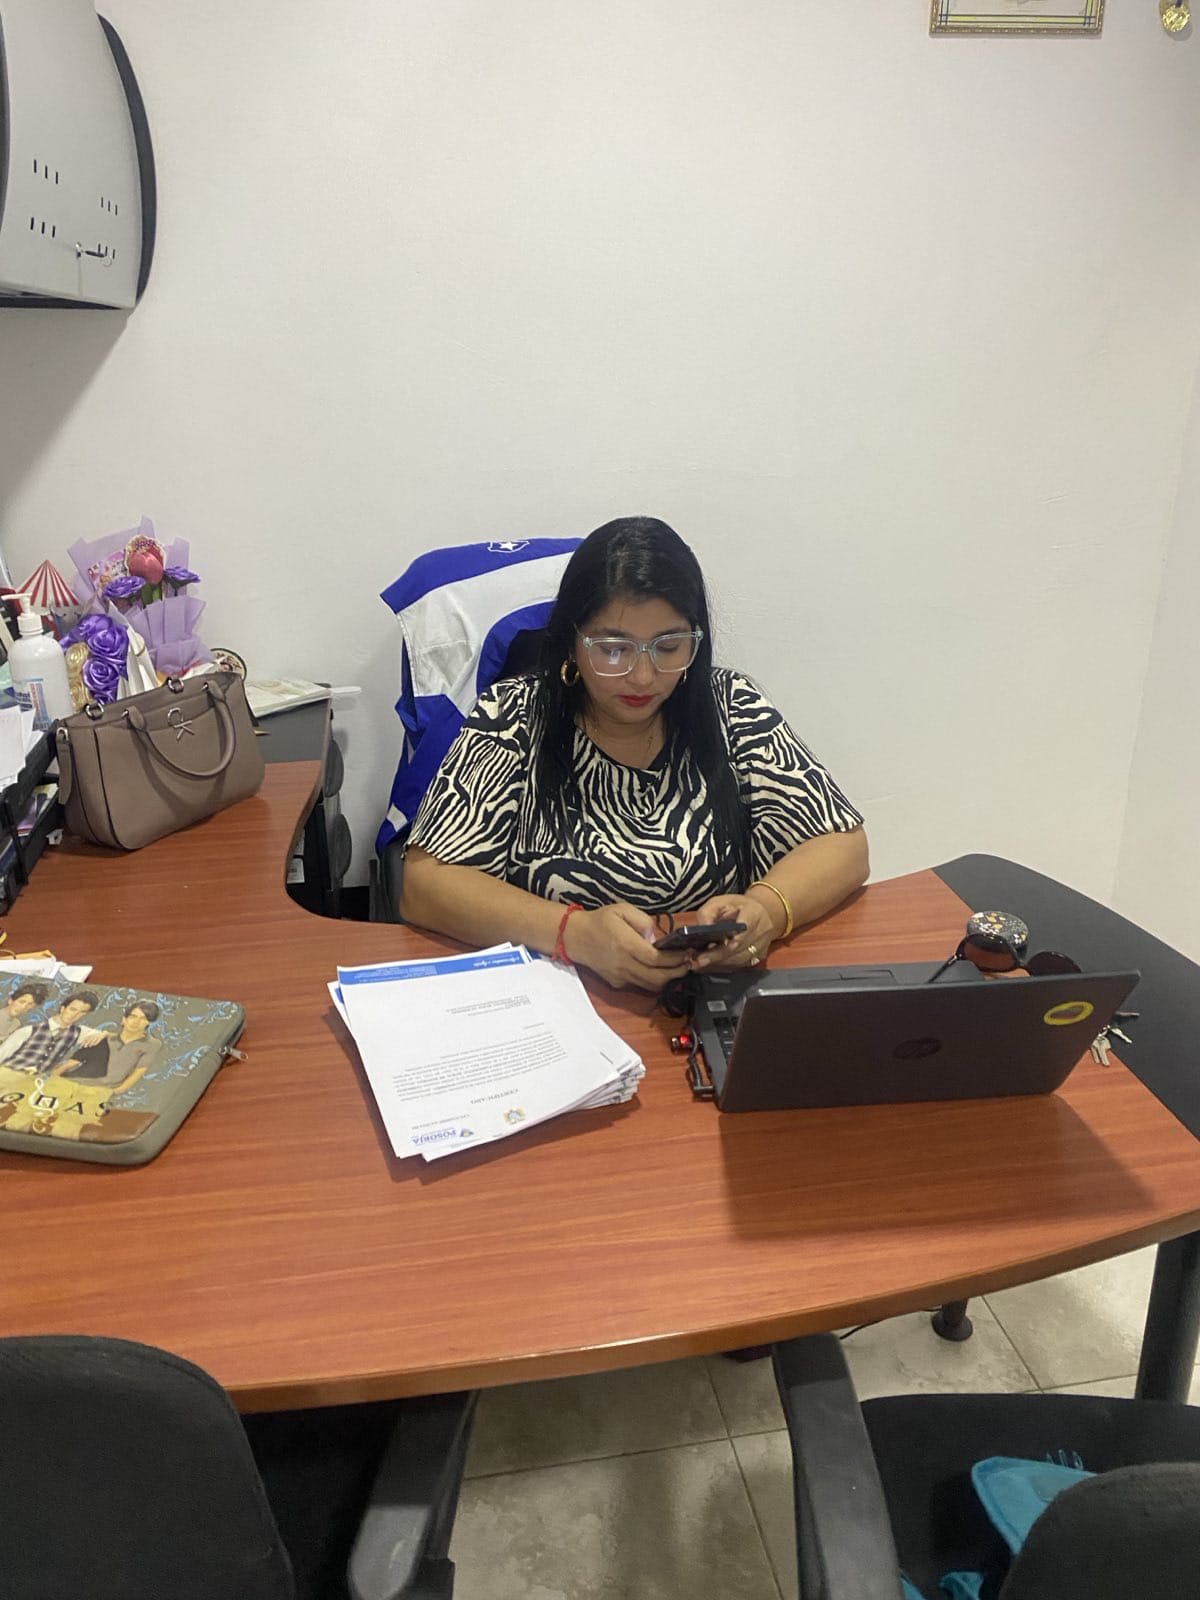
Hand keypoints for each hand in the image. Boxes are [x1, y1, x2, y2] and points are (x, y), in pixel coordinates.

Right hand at [564, 902, 691, 991]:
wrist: (575, 937)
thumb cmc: (599, 921)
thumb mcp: (623, 909)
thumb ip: (643, 921)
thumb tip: (655, 938)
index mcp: (626, 945)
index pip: (656, 959)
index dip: (675, 959)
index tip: (687, 954)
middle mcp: (624, 964)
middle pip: (657, 978)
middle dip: (677, 973)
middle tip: (689, 964)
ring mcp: (620, 976)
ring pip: (650, 986)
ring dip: (667, 979)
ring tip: (679, 969)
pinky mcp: (616, 982)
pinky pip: (639, 985)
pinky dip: (653, 981)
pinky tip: (660, 971)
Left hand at [688, 893, 779, 972]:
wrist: (759, 912)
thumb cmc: (736, 906)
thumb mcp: (719, 902)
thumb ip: (708, 913)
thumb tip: (702, 928)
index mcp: (754, 912)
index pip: (745, 928)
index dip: (730, 939)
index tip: (713, 946)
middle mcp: (763, 929)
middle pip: (740, 947)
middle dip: (718, 954)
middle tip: (700, 959)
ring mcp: (763, 944)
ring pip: (742, 958)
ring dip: (722, 962)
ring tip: (704, 962)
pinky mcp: (761, 955)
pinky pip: (743, 964)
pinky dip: (728, 965)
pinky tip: (715, 963)